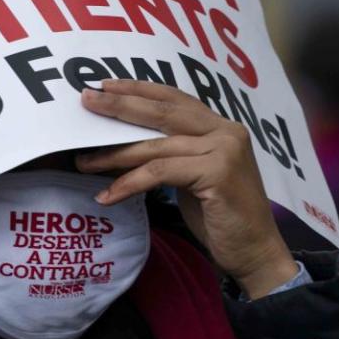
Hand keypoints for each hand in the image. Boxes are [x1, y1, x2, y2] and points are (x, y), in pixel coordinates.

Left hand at [76, 79, 297, 298]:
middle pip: (163, 112)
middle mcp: (226, 131)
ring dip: (113, 155)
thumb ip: (170, 154)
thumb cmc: (220, 217)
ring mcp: (224, 149)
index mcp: (221, 127)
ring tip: (83, 162)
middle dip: (121, 106)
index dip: (139, 89)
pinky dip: (129, 183)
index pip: (174, 98)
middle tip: (86, 101)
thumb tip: (120, 144)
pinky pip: (160, 172)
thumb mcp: (192, 176)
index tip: (105, 85)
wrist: (255, 252)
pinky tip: (108, 196)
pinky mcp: (217, 172)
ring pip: (156, 146)